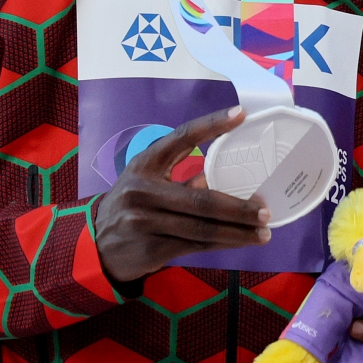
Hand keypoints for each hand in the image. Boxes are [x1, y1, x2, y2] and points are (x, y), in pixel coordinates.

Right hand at [93, 106, 270, 283]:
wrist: (96, 244)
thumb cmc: (134, 206)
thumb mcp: (149, 182)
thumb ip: (184, 177)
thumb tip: (232, 176)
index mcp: (145, 163)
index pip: (182, 137)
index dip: (212, 125)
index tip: (242, 114)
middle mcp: (143, 190)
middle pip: (202, 200)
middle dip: (239, 208)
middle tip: (266, 210)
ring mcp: (144, 221)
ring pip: (203, 228)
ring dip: (238, 232)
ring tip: (264, 232)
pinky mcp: (150, 248)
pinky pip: (196, 246)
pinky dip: (223, 244)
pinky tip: (242, 242)